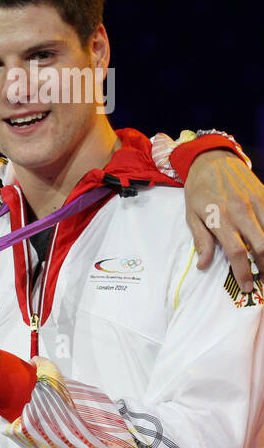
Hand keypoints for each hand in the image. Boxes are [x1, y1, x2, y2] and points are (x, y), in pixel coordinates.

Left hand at [184, 149, 263, 290]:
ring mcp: (256, 203)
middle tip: (263, 280)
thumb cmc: (198, 190)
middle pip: (261, 246)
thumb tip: (203, 265)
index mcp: (220, 218)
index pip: (236, 252)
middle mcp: (241, 212)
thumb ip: (200, 240)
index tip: (247, 287)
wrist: (212, 160)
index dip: (243, 272)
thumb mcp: (191, 215)